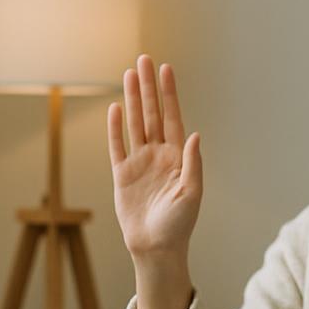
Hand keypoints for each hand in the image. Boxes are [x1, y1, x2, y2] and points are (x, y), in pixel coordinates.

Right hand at [109, 54, 202, 308]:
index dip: (169, 93)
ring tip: (128, 74)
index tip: (166, 69)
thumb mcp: (192, 194)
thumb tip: (194, 134)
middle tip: (144, 59)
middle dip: (148, 86)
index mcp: (178, 157)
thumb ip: (192, 163)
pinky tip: (114, 108)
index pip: (172, 117)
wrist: (156, 248)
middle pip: (151, 113)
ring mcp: (139, 162)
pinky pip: (117, 146)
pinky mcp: (122, 175)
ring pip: (134, 123)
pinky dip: (115, 128)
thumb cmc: (179, 225)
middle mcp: (158, 154)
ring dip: (131, 99)